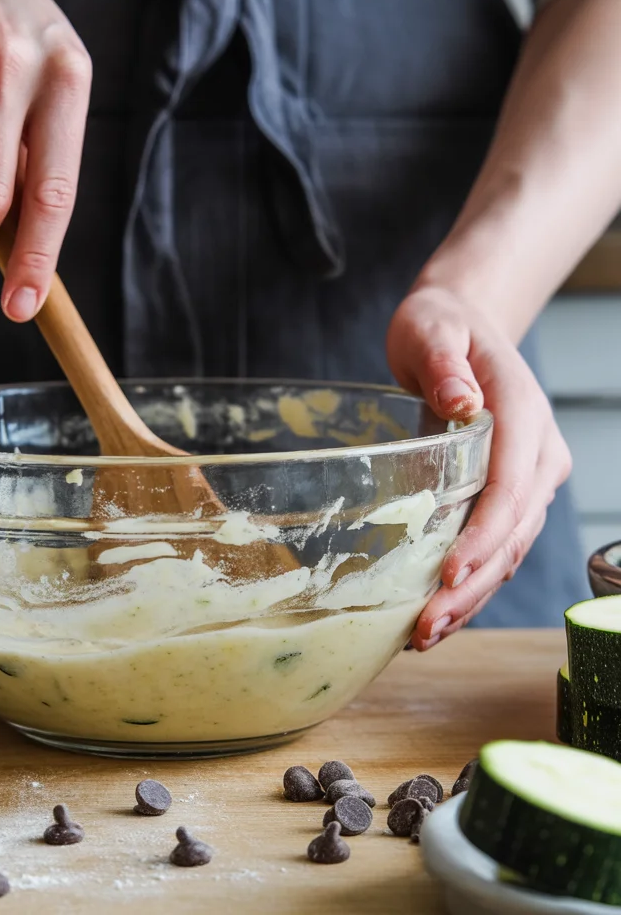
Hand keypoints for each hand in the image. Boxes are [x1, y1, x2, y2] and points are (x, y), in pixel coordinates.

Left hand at [386, 285, 571, 648]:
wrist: (459, 327)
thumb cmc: (440, 326)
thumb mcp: (432, 328)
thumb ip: (445, 361)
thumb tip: (464, 401)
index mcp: (525, 415)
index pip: (513, 489)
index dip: (485, 538)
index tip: (450, 576)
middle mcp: (538, 454)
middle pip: (513, 533)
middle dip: (472, 586)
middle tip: (425, 628)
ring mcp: (529, 478)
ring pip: (509, 550)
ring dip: (471, 598)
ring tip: (423, 636)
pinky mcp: (510, 494)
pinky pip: (496, 546)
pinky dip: (470, 582)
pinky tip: (436, 613)